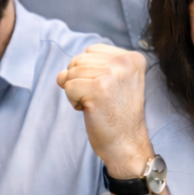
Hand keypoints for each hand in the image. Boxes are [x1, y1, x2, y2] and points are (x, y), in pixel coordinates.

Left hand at [57, 44, 153, 177]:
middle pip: (78, 60)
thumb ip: (92, 67)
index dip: (89, 71)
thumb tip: (61, 74)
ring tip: (96, 105)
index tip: (105, 89)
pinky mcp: (97, 89)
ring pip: (70, 73)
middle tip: (100, 99)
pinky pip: (68, 87)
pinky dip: (73, 101)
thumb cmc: (117, 115)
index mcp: (132, 58)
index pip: (91, 50)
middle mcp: (124, 62)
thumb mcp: (115, 82)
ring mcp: (111, 75)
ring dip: (76, 92)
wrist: (127, 143)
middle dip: (80, 81)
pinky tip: (90, 110)